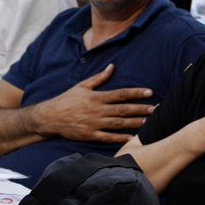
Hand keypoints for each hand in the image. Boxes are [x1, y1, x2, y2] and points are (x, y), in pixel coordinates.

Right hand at [35, 64, 153, 143]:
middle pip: (123, 109)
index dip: (136, 93)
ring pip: (118, 123)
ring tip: (149, 122)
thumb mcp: (82, 86)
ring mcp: (93, 124)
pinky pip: (106, 137)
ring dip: (134, 123)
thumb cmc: (66, 100)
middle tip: (156, 109)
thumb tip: (112, 66)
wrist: (48, 117)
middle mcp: (97, 110)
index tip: (150, 92)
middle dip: (141, 109)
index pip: (120, 94)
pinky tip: (131, 138)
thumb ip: (99, 78)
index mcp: (96, 97)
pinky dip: (119, 138)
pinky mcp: (89, 135)